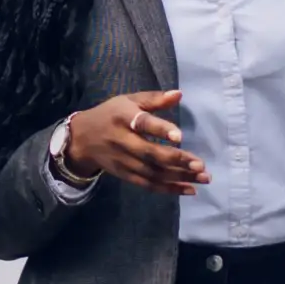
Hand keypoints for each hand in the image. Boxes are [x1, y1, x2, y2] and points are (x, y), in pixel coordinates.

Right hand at [62, 91, 206, 194]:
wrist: (81, 139)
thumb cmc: (110, 115)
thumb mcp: (128, 101)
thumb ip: (154, 99)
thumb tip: (179, 94)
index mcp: (123, 117)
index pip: (142, 123)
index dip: (160, 130)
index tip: (180, 136)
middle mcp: (123, 141)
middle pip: (150, 154)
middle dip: (176, 160)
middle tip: (200, 165)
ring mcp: (124, 161)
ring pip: (153, 172)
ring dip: (179, 177)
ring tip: (203, 178)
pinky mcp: (125, 175)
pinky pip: (149, 184)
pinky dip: (169, 189)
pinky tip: (189, 189)